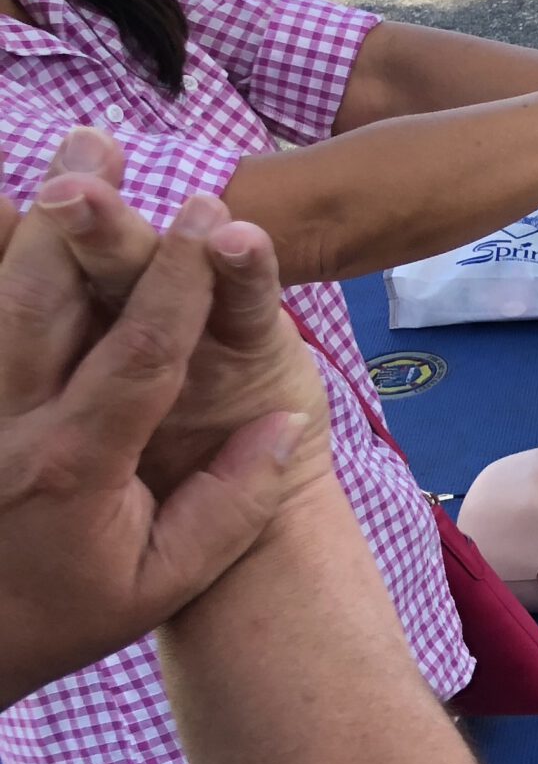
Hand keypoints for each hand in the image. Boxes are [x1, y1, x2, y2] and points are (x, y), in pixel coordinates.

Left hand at [0, 133, 321, 706]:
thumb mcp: (159, 585)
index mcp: (71, 465)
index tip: (211, 215)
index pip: (138, 353)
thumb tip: (284, 424)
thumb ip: (228, 507)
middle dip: (82, 217)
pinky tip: (1, 219)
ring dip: (25, 224)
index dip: (178, 280)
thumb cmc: (57, 620)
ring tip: (59, 161)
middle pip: (40, 299)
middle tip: (102, 143)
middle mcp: (4, 425)